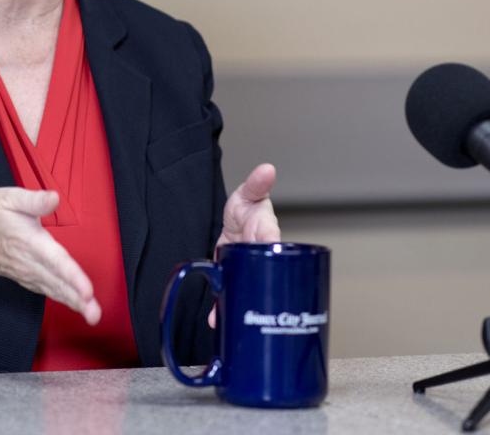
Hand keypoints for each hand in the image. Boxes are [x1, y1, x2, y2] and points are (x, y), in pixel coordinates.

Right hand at [0, 187, 101, 324]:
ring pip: (54, 290)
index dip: (71, 276)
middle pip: (57, 282)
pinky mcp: (29, 279)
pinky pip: (49, 291)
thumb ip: (32, 200)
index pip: (54, 261)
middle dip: (78, 300)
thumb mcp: (7, 199)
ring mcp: (29, 273)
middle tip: (95, 315)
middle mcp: (30, 262)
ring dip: (75, 304)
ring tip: (93, 316)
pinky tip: (80, 306)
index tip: (87, 291)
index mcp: (29, 241)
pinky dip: (65, 300)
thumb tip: (54, 198)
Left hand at [209, 163, 280, 325]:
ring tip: (224, 316)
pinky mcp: (233, 278)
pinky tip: (216, 320)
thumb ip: (256, 183)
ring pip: (245, 289)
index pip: (272, 242)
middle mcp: (260, 256)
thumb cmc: (248, 209)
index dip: (269, 247)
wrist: (233, 223)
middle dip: (252, 285)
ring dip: (235, 302)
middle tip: (243, 295)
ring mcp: (246, 270)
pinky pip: (231, 294)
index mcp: (268, 236)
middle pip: (260, 273)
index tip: (265, 249)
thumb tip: (267, 169)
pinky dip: (223, 308)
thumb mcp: (249, 193)